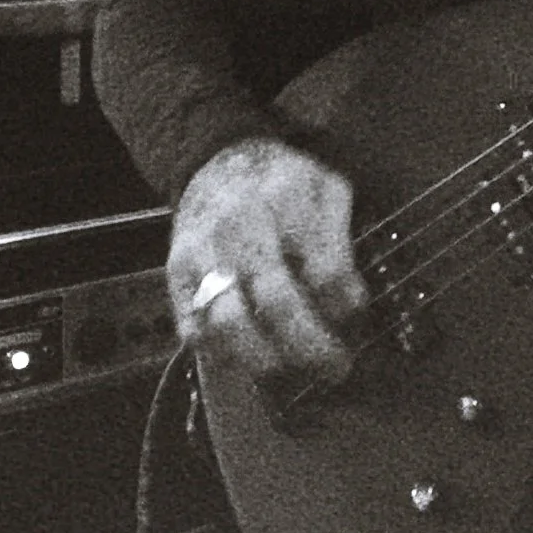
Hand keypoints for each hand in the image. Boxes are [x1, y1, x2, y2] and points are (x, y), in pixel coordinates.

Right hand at [168, 138, 369, 379]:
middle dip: (311, 346)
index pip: (325, 269)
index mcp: (289, 198)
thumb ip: (342, 238)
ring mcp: (203, 250)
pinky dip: (222, 352)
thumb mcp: (327, 188)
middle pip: (278, 301)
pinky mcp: (176, 272)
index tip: (356, 317)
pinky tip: (250, 355)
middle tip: (335, 369)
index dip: (344, 305)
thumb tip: (350, 302)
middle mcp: (242, 225)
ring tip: (292, 373)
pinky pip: (194, 327)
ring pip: (229, 323)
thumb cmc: (284, 183)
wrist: (220, 160)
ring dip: (266, 359)